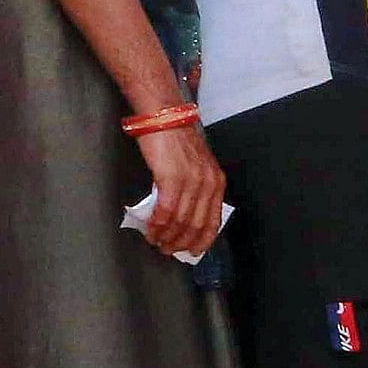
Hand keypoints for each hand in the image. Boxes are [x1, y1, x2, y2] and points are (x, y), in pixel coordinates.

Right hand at [133, 123, 226, 257]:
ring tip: (156, 241)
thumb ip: (195, 187)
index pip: (213, 221)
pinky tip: (151, 228)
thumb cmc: (175, 138)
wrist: (163, 116)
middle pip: (196, 225)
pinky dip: (157, 223)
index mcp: (216, 181)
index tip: (192, 251)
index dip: (202, 240)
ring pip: (180, 220)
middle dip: (181, 242)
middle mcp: (207, 183)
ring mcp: (190, 181)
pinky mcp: (171, 178)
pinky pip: (166, 210)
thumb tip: (182, 213)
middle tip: (168, 250)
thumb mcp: (195, 164)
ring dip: (167, 236)